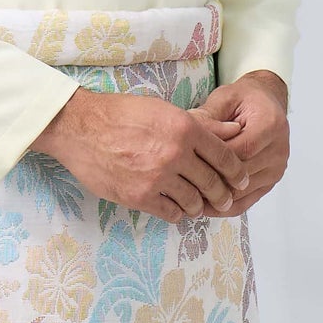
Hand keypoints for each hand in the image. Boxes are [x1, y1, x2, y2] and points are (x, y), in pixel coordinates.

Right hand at [28, 85, 252, 221]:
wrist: (80, 128)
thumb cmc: (120, 114)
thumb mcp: (164, 110)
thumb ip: (201, 123)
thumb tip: (233, 129)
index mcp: (184, 129)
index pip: (224, 156)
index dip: (237, 172)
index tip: (242, 181)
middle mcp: (175, 154)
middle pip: (212, 183)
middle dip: (222, 195)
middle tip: (224, 201)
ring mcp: (157, 177)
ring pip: (192, 201)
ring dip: (198, 205)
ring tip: (197, 205)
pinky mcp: (139, 196)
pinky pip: (170, 212)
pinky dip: (176, 213)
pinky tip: (174, 208)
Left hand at [196, 70, 290, 208]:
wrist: (267, 103)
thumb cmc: (245, 99)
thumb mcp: (225, 98)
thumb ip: (208, 116)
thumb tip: (186, 134)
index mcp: (270, 125)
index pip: (239, 150)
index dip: (212, 159)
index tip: (186, 164)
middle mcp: (279, 150)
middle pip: (240, 175)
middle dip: (209, 180)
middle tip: (181, 186)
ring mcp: (276, 169)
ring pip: (241, 192)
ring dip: (214, 198)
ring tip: (187, 198)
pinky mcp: (270, 183)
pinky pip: (246, 202)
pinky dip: (223, 206)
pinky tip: (204, 206)